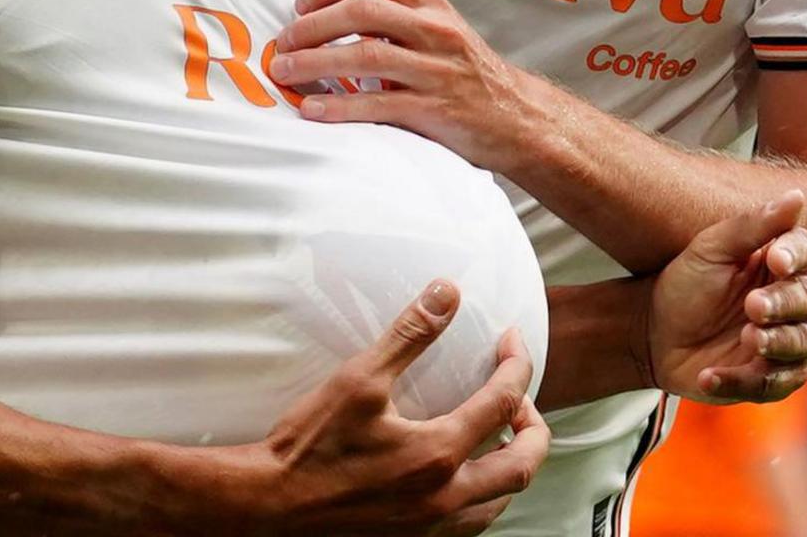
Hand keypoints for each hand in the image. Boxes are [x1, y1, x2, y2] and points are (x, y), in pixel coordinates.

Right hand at [235, 280, 546, 535]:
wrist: (271, 506)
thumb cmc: (309, 447)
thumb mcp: (359, 379)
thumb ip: (409, 334)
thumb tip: (446, 294)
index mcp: (439, 452)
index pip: (504, 402)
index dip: (516, 365)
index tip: (510, 344)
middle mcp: (446, 496)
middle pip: (524, 464)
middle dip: (535, 427)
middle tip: (522, 401)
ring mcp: (432, 525)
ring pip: (501, 501)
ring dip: (512, 466)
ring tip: (500, 439)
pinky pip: (471, 523)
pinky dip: (483, 497)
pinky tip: (464, 478)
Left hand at [270, 0, 538, 170]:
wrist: (516, 117)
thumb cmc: (464, 69)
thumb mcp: (430, 24)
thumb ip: (380, 2)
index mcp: (429, 3)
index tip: (299, 6)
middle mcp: (434, 29)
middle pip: (362, 11)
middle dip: (313, 26)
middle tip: (284, 42)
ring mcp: (436, 69)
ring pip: (366, 56)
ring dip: (315, 63)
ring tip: (284, 73)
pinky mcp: (435, 110)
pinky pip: (379, 105)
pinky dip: (340, 106)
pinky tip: (313, 109)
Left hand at [647, 191, 806, 402]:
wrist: (653, 332)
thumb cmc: (686, 283)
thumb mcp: (711, 249)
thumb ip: (753, 225)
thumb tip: (797, 195)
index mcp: (782, 264)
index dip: (796, 257)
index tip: (775, 260)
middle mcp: (792, 302)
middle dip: (786, 304)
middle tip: (753, 305)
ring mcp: (783, 342)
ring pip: (802, 346)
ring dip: (777, 342)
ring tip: (747, 337)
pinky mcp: (767, 379)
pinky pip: (771, 387)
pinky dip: (740, 382)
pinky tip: (709, 375)